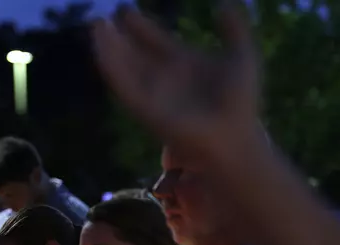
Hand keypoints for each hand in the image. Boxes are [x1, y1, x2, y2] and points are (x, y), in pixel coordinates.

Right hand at [91, 4, 259, 158]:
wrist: (235, 135)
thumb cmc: (240, 101)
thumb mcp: (242, 56)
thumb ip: (234, 28)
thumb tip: (222, 4)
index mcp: (185, 65)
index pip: (157, 43)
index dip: (143, 28)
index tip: (126, 13)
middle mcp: (166, 80)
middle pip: (136, 55)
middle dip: (119, 39)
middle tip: (101, 19)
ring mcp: (153, 95)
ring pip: (125, 68)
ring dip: (109, 48)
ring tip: (97, 26)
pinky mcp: (144, 109)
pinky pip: (122, 85)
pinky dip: (111, 65)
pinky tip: (102, 46)